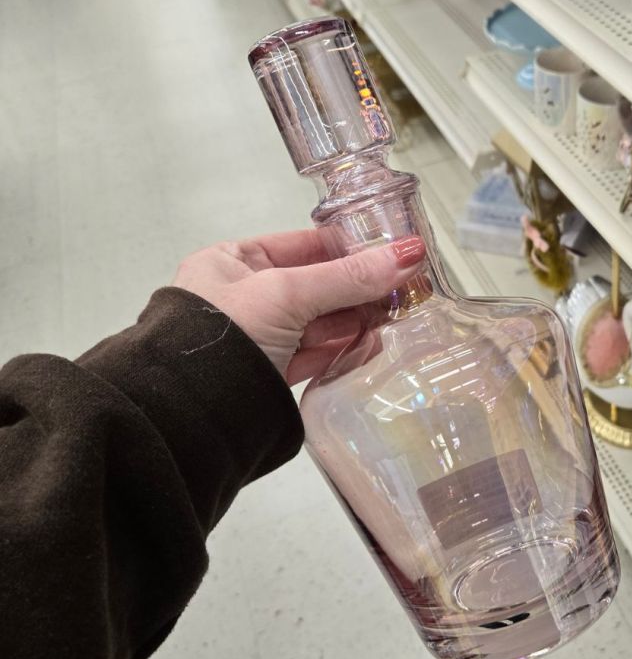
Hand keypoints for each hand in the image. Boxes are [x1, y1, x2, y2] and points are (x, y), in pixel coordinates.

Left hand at [172, 229, 425, 384]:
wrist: (194, 413)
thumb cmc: (228, 332)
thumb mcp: (288, 293)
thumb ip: (349, 277)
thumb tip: (409, 253)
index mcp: (231, 262)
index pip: (301, 246)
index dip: (347, 248)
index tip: (389, 253)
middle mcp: (243, 296)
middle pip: (316, 285)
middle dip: (359, 289)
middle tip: (404, 289)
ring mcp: (257, 337)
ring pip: (318, 322)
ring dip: (356, 321)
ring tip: (397, 318)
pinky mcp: (270, 373)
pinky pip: (314, 354)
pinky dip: (343, 350)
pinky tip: (373, 346)